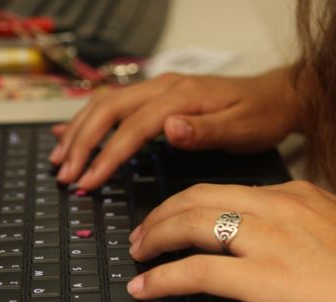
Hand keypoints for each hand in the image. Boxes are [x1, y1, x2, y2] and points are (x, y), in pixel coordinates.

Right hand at [50, 67, 299, 188]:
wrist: (276, 95)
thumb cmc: (261, 115)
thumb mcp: (242, 127)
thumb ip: (205, 129)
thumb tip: (170, 128)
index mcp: (181, 97)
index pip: (133, 126)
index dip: (107, 154)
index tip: (88, 180)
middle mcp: (163, 87)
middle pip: (108, 109)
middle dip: (81, 142)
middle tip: (65, 173)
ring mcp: (158, 89)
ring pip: (105, 103)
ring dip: (78, 129)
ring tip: (58, 157)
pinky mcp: (157, 96)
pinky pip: (113, 103)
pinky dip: (87, 118)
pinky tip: (69, 130)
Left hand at [126, 181, 335, 301]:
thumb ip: (299, 225)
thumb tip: (265, 239)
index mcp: (296, 194)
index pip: (224, 189)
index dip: (187, 203)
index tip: (172, 217)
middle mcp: (278, 206)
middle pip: (197, 198)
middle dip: (161, 215)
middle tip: (143, 234)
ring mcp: (271, 239)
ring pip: (191, 224)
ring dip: (155, 238)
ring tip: (139, 253)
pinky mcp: (267, 277)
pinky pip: (198, 271)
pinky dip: (164, 277)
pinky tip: (148, 287)